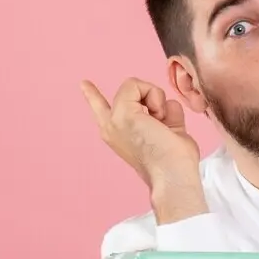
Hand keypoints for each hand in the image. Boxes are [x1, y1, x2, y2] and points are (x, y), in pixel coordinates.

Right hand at [81, 79, 205, 222]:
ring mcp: (113, 120)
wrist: (173, 176)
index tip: (83, 83)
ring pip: (134, 86)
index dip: (92, 95)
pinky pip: (137, 85)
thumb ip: (165, 116)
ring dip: (156, 99)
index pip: (100, 110)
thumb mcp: (170, 131)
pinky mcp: (122, 114)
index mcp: (119, 135)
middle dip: (153, 97)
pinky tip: (158, 117)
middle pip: (129, 91)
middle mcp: (111, 128)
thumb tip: (168, 104)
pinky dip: (154, 96)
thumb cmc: (176, 162)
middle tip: (162, 121)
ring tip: (161, 123)